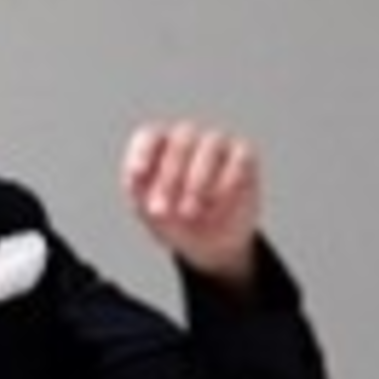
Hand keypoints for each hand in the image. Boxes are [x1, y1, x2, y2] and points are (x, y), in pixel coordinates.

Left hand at [122, 121, 261, 287]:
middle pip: (180, 142)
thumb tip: (134, 177)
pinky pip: (239, 158)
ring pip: (210, 145)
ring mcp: (217, 144)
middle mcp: (188, 138)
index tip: (136, 176)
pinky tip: (214, 204)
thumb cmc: (171, 218)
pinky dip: (226, 182)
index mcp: (158, 146)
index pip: (149, 136)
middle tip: (161, 211)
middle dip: (168, 179)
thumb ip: (139, 191)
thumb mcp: (149, 210)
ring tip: (188, 213)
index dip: (142, 153)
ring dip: (197, 181)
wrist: (206, 242)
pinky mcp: (244, 156)